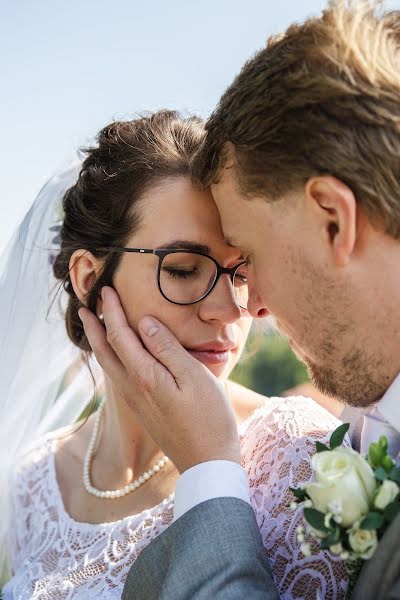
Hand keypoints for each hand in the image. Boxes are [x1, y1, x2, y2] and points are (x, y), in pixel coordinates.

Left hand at [79, 286, 240, 472]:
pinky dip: (111, 358)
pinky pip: (118, 377)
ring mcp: (136, 402)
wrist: (208, 463)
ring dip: (99, 342)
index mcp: (145, 376)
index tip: (106, 290)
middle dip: (95, 327)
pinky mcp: (143, 410)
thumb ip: (167, 348)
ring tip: (96, 326)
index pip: (120, 336)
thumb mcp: (195, 376)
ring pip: (109, 366)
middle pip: (105, 352)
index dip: (112, 311)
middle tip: (87, 305)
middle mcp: (133, 389)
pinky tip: (118, 356)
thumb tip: (144, 322)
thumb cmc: (209, 417)